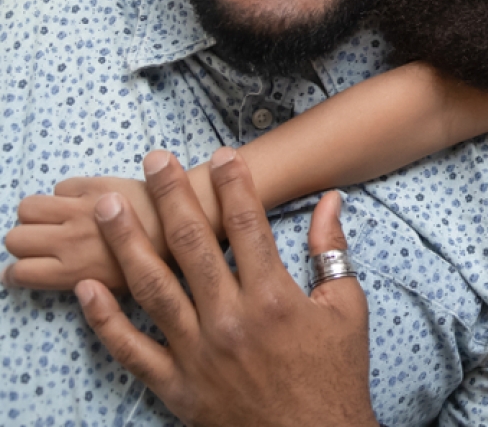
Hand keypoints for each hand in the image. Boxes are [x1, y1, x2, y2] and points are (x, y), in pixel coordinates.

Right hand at [3, 177, 156, 291]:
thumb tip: (50, 276)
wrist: (182, 225)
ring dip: (37, 214)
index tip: (26, 270)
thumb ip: (78, 282)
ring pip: (28, 207)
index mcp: (72, 271)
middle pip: (14, 238)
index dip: (17, 272)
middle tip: (43, 242)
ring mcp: (79, 210)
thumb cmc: (155, 263)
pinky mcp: (94, 184)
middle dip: (23, 241)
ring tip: (57, 219)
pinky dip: (65, 193)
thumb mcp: (115, 288)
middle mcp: (68, 240)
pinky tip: (83, 200)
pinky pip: (61, 186)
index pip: (19, 271)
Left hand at [74, 148, 378, 426]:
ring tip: (111, 207)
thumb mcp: (347, 307)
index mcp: (274, 298)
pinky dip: (105, 319)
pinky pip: (130, 349)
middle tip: (155, 161)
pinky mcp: (175, 384)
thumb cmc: (334, 374)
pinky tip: (88, 288)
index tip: (220, 154)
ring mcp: (196, 352)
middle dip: (171, 196)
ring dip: (127, 243)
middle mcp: (230, 320)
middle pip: (192, 245)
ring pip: (152, 287)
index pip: (248, 226)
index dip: (233, 185)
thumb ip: (331, 251)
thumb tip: (331, 200)